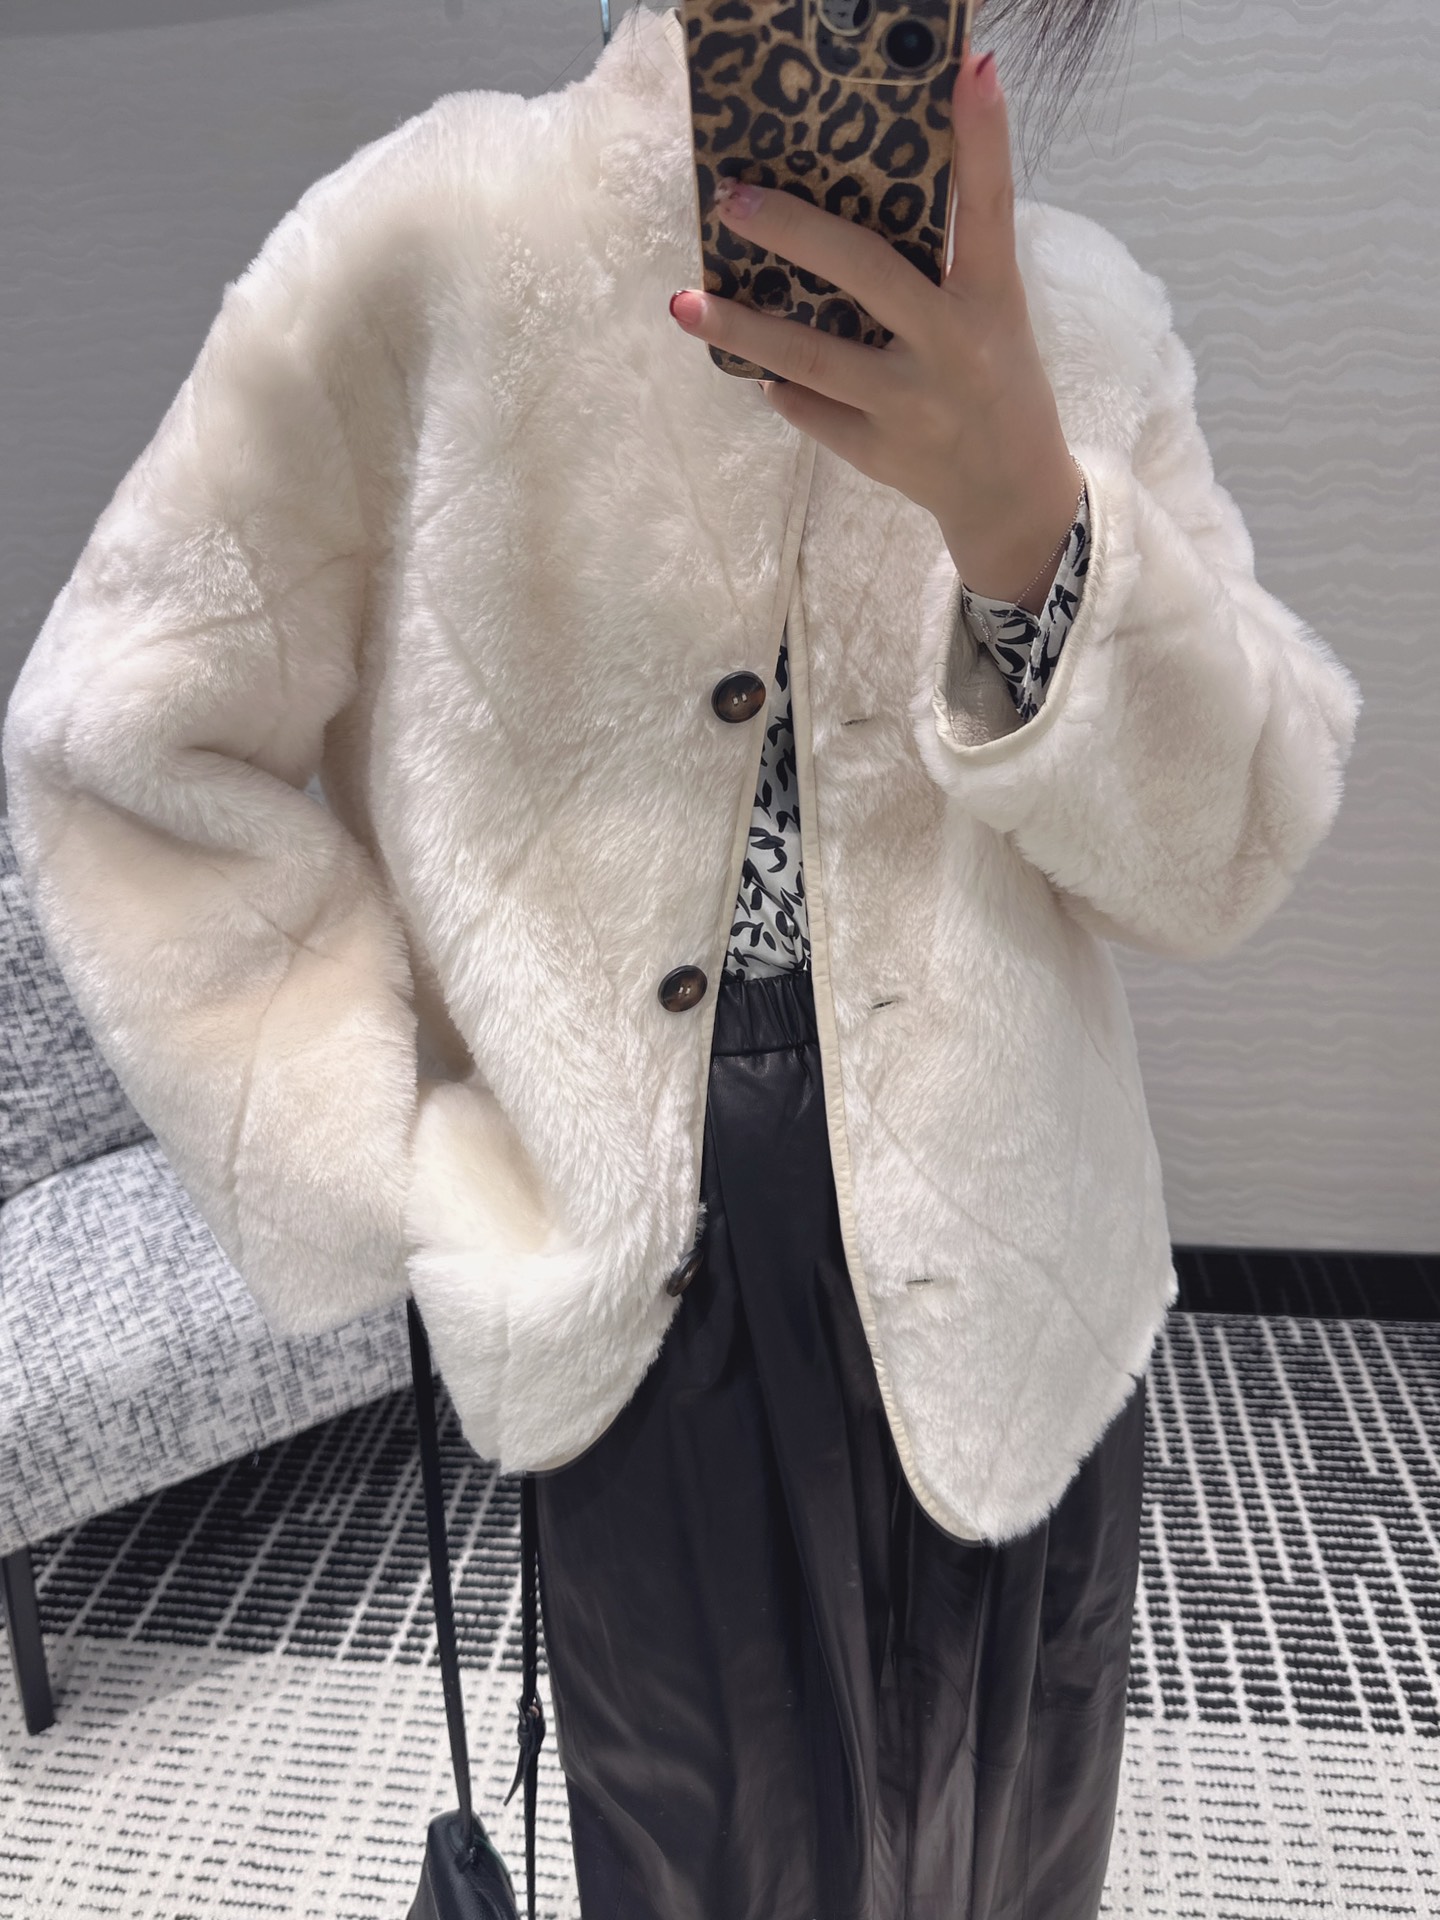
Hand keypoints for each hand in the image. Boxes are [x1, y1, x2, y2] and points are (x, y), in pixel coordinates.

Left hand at [667, 47, 1082, 610]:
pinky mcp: (878, 452)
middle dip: (795, 231)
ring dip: (744, 328)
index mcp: (992, 298)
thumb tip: (851, 200)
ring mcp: (911, 404)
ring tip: (685, 304)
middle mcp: (953, 346)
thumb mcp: (990, 313)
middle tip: (732, 200)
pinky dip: (781, 389)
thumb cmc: (992, 378)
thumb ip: (942, 261)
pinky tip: (757, 370)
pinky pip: (810, 410)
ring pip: (813, 358)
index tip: (969, 67)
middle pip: (867, 272)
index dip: (983, 137)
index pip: (989, 206)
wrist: (1009, 492)